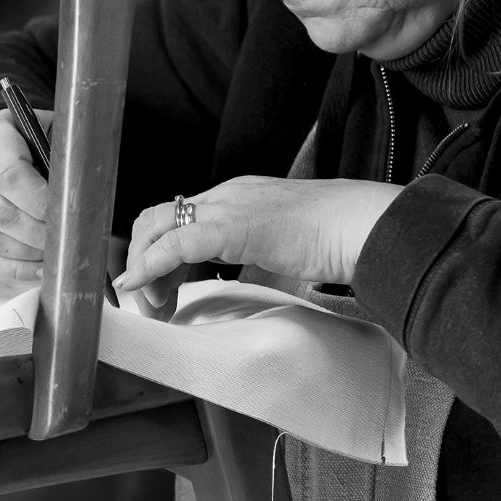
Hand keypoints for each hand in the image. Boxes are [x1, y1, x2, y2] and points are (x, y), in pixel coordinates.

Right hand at [0, 110, 48, 280]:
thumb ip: (59, 156)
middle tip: (61, 240)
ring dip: (24, 253)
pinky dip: (11, 267)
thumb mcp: (44, 133)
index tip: (63, 214)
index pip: (8, 174)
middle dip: (35, 233)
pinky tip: (36, 267)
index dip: (38, 201)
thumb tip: (79, 198)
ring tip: (50, 254)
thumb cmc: (28, 141)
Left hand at [113, 175, 400, 304]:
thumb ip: (254, 255)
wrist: (362, 225)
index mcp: (235, 198)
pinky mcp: (230, 227)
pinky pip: (175, 244)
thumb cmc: (336, 238)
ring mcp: (225, 207)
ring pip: (157, 227)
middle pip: (158, 219)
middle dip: (143, 260)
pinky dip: (149, 265)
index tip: (160, 289)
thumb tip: (242, 281)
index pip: (178, 218)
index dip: (158, 253)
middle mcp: (223, 196)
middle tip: (150, 301)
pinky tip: (139, 285)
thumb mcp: (281, 244)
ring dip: (145, 268)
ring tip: (151, 304)